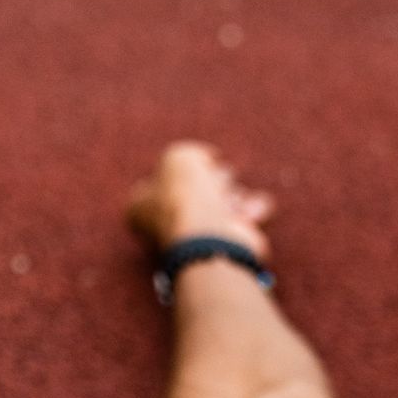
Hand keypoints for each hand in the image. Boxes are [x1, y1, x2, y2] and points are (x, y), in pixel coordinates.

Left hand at [126, 142, 275, 260]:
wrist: (211, 238)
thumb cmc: (186, 197)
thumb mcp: (179, 157)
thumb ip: (191, 153)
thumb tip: (209, 160)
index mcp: (142, 207)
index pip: (163, 178)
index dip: (184, 167)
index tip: (197, 165)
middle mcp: (168, 224)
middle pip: (198, 187)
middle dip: (214, 180)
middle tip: (216, 184)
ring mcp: (199, 236)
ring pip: (224, 200)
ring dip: (233, 194)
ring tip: (232, 199)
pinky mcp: (228, 243)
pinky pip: (247, 214)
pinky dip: (254, 208)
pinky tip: (252, 211)